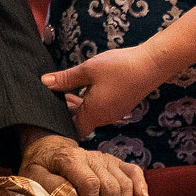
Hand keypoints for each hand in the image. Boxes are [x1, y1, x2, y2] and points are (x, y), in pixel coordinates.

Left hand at [19, 132, 147, 195]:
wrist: (48, 149)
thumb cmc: (40, 167)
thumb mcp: (33, 175)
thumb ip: (48, 186)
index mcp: (70, 159)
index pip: (89, 183)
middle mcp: (91, 157)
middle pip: (110, 186)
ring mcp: (105, 159)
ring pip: (124, 182)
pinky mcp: (114, 163)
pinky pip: (132, 171)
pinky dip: (140, 184)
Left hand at [42, 44, 168, 137]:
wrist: (151, 65)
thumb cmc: (119, 67)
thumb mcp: (87, 70)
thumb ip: (65, 79)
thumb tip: (44, 83)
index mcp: (94, 114)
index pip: (73, 130)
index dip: (60, 124)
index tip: (48, 112)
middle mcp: (104, 118)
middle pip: (80, 122)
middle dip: (66, 112)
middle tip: (52, 97)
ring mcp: (113, 112)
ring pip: (89, 114)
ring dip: (77, 105)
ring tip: (63, 90)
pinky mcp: (119, 105)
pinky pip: (99, 109)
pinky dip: (88, 101)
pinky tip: (83, 87)